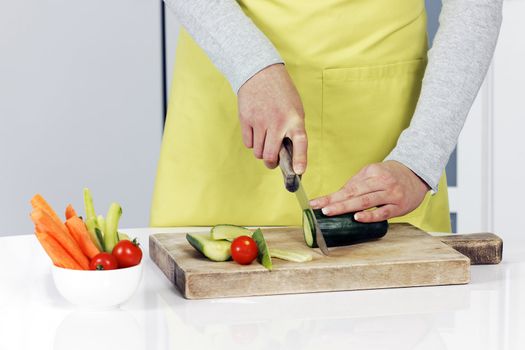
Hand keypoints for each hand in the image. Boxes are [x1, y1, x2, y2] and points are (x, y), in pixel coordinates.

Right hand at [237, 64, 306, 173]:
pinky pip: (248, 143)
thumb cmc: (281, 94)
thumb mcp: (295, 109)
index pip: (300, 142)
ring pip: (258, 152)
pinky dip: (252, 142)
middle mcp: (278, 122)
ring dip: (261, 151)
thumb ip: (293, 131)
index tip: (298, 172)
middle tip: (273, 162)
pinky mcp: (246, 119)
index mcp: (295, 119)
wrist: (260, 73)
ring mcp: (260, 121)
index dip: (300, 159)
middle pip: (270, 156)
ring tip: (265, 140)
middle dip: (271, 163)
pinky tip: (256, 131)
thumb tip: (288, 156)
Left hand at [310, 161, 429, 221]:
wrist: (417, 174)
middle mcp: (381, 182)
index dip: (331, 196)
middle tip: (321, 208)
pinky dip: (370, 215)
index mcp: (372, 173)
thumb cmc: (390, 176)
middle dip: (336, 202)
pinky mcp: (399, 206)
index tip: (315, 203)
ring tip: (331, 211)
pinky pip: (383, 212)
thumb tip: (336, 198)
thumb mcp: (373, 174)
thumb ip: (357, 184)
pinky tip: (358, 218)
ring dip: (347, 207)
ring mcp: (391, 194)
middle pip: (354, 193)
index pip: (348, 187)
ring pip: (366, 201)